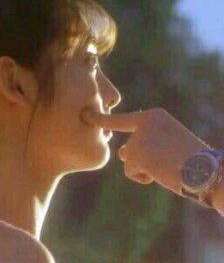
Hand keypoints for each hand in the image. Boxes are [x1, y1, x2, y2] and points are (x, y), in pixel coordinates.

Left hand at [81, 108, 209, 195]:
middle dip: (138, 158)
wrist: (209, 170)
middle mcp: (143, 122)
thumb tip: (122, 152)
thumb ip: (144, 139)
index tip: (84, 115)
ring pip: (128, 159)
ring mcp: (138, 138)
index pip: (123, 119)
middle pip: (127, 146)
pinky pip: (130, 171)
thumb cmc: (191, 158)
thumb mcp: (168, 139)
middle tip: (162, 162)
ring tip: (166, 167)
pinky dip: (142, 178)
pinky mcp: (136, 154)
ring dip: (142, 168)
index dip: (102, 120)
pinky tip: (161, 174)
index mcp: (153, 115)